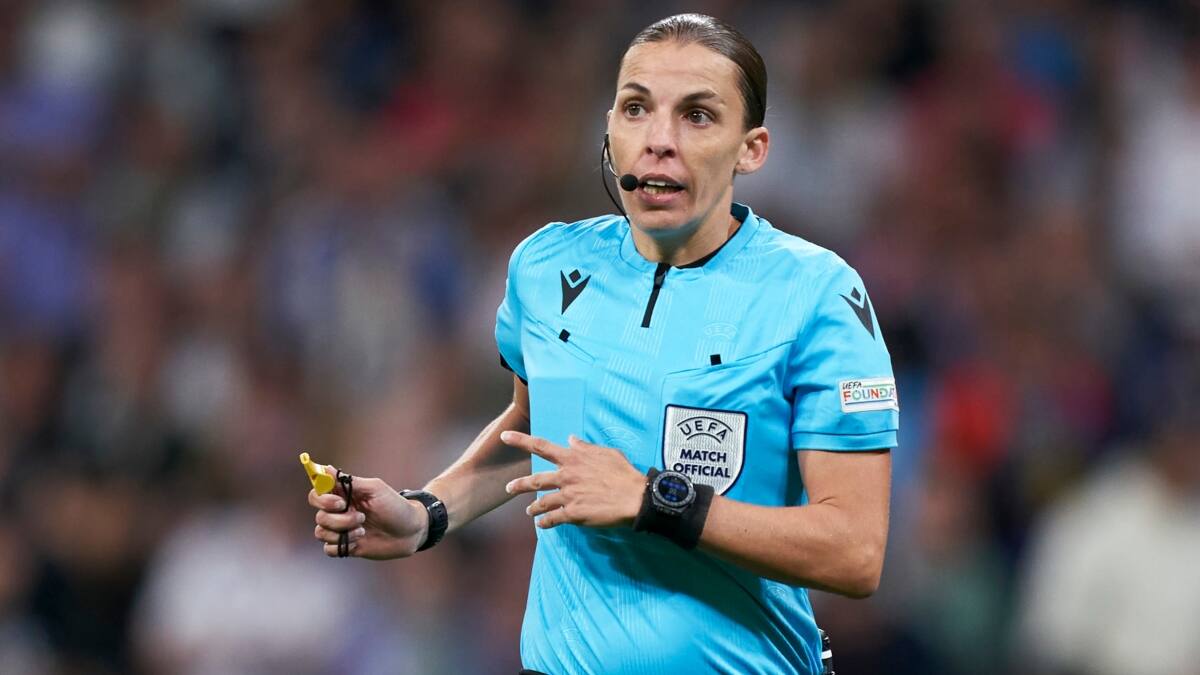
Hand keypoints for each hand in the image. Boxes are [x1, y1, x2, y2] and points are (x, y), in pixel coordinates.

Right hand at [308, 468, 427, 559]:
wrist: (410, 531)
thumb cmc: (395, 506)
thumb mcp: (375, 489)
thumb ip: (350, 481)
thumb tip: (326, 468)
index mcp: (343, 495)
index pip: (316, 494)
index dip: (322, 499)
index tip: (340, 503)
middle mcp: (339, 512)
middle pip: (319, 515)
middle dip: (338, 519)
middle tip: (361, 517)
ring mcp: (341, 530)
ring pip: (321, 532)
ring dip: (343, 531)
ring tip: (363, 529)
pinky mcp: (345, 546)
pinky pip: (329, 549)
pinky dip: (342, 545)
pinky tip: (359, 541)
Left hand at [501, 431, 645, 529]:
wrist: (634, 497)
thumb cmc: (623, 472)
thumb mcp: (605, 452)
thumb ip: (585, 447)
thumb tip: (570, 439)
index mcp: (573, 458)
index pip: (541, 446)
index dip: (520, 441)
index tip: (504, 437)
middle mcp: (566, 476)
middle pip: (536, 480)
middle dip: (520, 485)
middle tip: (508, 488)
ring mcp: (568, 496)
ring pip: (542, 502)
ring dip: (534, 508)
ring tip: (529, 512)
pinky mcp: (573, 514)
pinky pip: (553, 519)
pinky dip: (545, 523)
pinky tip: (542, 525)